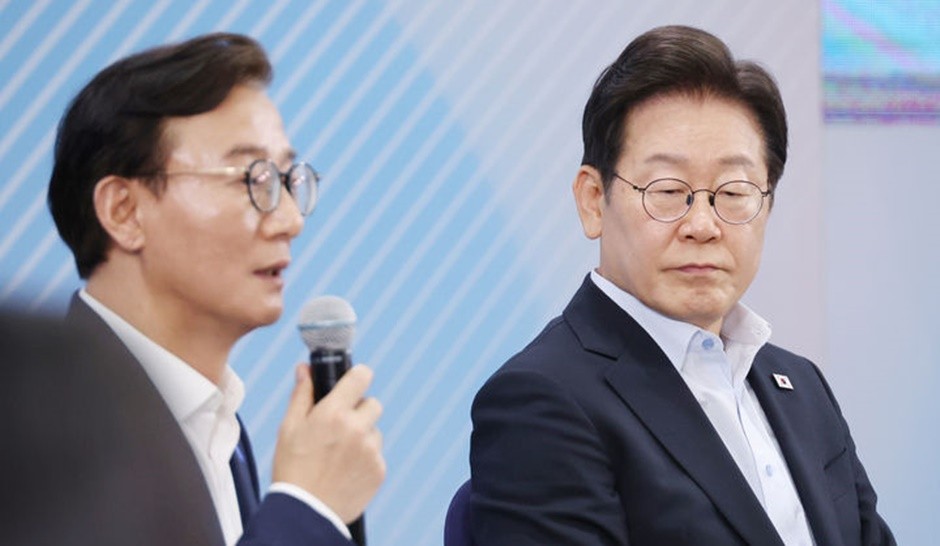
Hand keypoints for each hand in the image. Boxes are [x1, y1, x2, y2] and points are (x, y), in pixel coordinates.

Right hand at [272, 363, 384, 522]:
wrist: (305, 513)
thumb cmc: (293, 469)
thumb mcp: (289, 428)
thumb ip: (302, 395)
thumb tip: (305, 370)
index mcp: (334, 413)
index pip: (362, 376)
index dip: (358, 376)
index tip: (354, 382)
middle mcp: (357, 428)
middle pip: (373, 404)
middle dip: (359, 411)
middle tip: (340, 427)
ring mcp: (371, 450)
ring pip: (374, 432)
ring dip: (362, 437)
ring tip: (338, 456)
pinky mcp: (379, 470)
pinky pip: (376, 455)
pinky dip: (365, 460)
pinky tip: (346, 471)